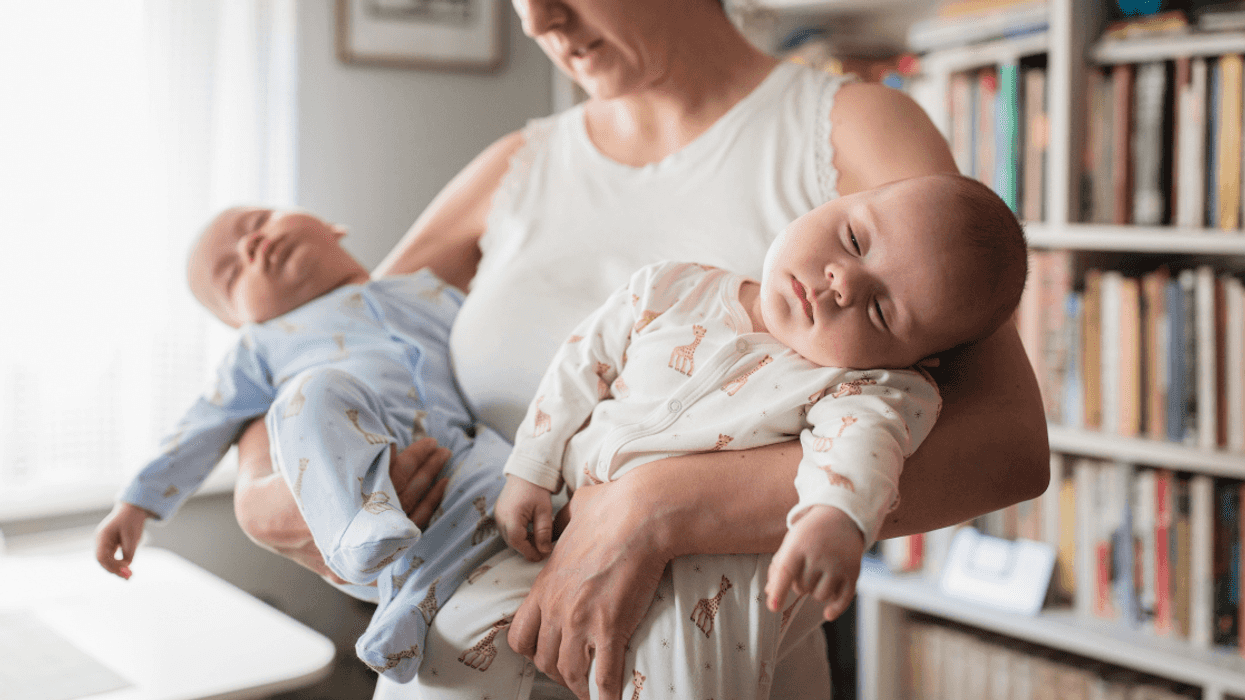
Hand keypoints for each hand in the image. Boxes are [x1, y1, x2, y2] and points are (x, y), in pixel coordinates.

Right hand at [94, 502, 152, 578]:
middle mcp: (100, 541)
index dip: (111, 566)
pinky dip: (118, 563)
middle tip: (128, 577)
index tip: (124, 571)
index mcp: (102, 536)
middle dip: (114, 570)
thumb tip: (127, 565)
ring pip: (107, 560)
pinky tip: (127, 569)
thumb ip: (129, 550)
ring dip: (116, 568)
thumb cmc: (132, 519)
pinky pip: (112, 557)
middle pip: (103, 560)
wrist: (133, 508)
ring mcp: (104, 543)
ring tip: (129, 576)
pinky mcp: (110, 545)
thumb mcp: (132, 535)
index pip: (101, 556)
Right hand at [233, 420, 448, 583]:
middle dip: (421, 473)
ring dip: (427, 490)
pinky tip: (438, 490)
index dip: (405, 465)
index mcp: (314, 514)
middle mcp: (332, 541)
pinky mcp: (358, 563)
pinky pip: (399, 539)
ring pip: (399, 523)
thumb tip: (375, 429)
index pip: (375, 489)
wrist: (259, 517)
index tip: (422, 444)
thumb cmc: (279, 478)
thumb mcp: (298, 451)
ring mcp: (346, 557)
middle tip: (439, 448)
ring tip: (442, 463)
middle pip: (392, 504)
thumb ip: (331, 443)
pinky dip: (422, 512)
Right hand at [495, 475, 554, 560]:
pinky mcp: (499, 513)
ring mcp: (497, 515)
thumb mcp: (544, 511)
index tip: (543, 555)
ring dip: (523, 542)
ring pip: (509, 537)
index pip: (517, 542)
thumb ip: (544, 532)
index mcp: (511, 516)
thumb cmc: (536, 489)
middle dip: (527, 548)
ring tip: (538, 540)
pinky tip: (530, 531)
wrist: (526, 472)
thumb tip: (545, 551)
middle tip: (543, 550)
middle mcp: (500, 517)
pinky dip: (518, 534)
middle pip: (512, 541)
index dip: (530, 551)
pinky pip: (507, 530)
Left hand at [507, 479, 670, 699]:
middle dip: (557, 671)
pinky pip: (603, 675)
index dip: (532, 649)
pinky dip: (605, 694)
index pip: (520, 635)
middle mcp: (557, 607)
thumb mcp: (574, 510)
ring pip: (569, 672)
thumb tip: (565, 519)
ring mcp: (581, 619)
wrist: (641, 513)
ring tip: (592, 689)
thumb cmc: (612, 507)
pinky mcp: (610, 626)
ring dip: (579, 685)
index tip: (549, 650)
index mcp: (545, 584)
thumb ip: (563, 521)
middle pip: (543, 659)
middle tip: (575, 671)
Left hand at [765, 505, 863, 621]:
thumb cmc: (810, 533)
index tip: (773, 607)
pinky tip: (828, 614)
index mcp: (799, 545)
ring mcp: (838, 564)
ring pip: (820, 596)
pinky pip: (843, 599)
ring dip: (816, 592)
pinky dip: (835, 609)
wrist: (842, 516)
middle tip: (806, 569)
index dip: (779, 590)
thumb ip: (779, 566)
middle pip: (802, 588)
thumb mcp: (791, 542)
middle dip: (800, 584)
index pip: (786, 571)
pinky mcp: (854, 571)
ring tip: (818, 576)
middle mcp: (820, 554)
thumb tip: (769, 592)